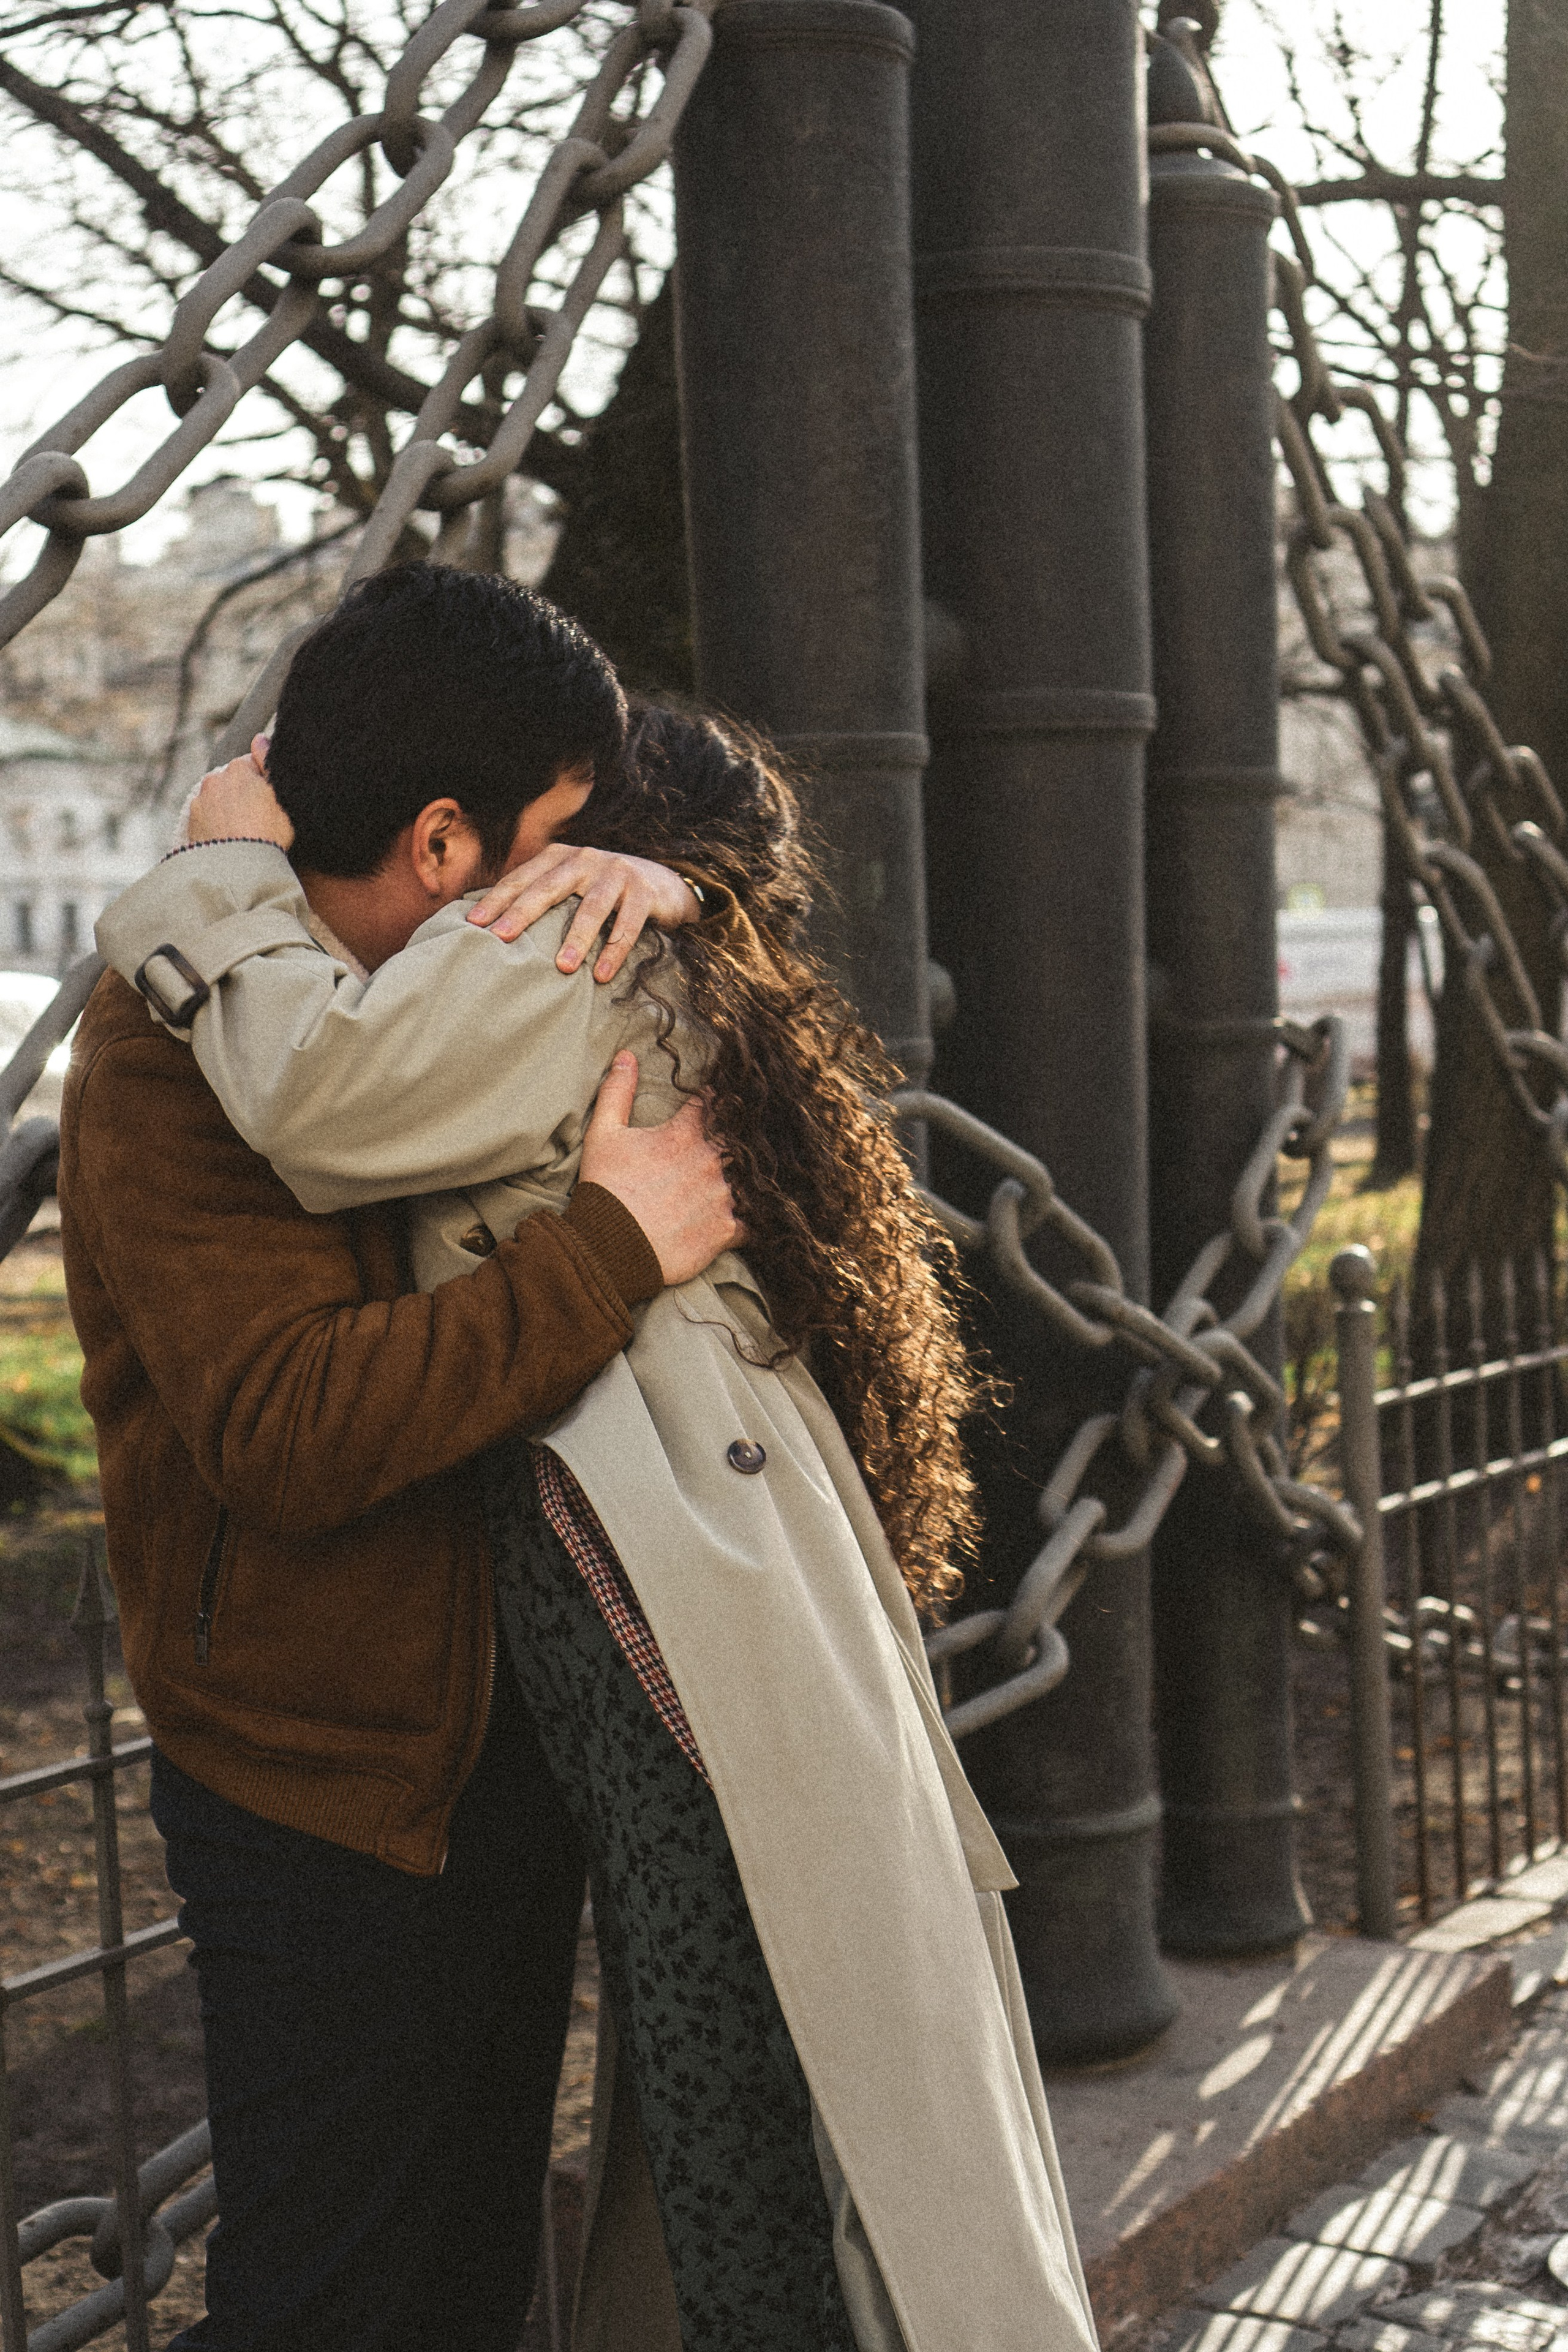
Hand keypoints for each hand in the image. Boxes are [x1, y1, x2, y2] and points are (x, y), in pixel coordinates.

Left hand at [186, 736, 292, 850]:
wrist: (240, 866)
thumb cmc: (267, 831)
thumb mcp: (280, 795)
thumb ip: (268, 761)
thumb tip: (259, 737)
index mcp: (238, 769)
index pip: (252, 766)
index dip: (264, 783)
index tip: (270, 801)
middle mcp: (214, 780)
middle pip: (233, 782)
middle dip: (243, 794)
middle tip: (258, 818)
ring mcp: (200, 802)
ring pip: (218, 800)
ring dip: (228, 809)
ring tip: (243, 831)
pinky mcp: (192, 823)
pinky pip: (207, 818)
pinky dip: (216, 824)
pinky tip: (229, 838)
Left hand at [467, 843, 700, 983]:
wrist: (663, 882)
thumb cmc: (603, 891)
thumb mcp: (570, 885)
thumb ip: (540, 895)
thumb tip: (490, 928)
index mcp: (559, 857)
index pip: (522, 879)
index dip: (497, 900)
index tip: (472, 924)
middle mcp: (584, 859)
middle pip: (548, 888)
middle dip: (523, 914)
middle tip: (501, 939)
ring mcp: (616, 872)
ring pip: (591, 908)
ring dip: (576, 939)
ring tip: (562, 968)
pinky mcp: (644, 891)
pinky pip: (628, 924)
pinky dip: (615, 951)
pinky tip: (603, 975)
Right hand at [580, 1053, 740, 1284]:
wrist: (608, 1249)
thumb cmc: (605, 1189)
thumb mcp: (603, 1135)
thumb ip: (617, 1092)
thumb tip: (627, 1055)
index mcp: (684, 1135)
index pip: (713, 1104)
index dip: (718, 1100)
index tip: (721, 1102)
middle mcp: (710, 1162)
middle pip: (739, 1141)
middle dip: (739, 1140)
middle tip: (737, 1145)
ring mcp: (722, 1197)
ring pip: (751, 1180)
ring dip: (747, 1179)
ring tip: (748, 1180)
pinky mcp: (727, 1230)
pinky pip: (752, 1222)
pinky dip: (749, 1220)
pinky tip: (745, 1218)